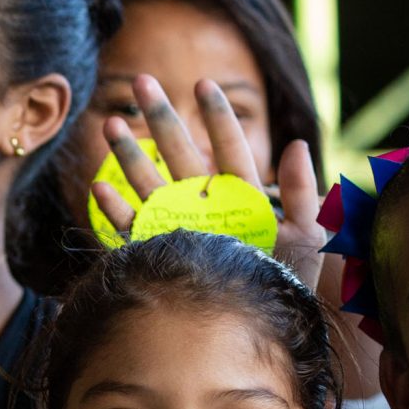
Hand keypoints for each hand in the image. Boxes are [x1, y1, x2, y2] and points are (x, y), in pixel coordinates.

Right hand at [91, 74, 324, 284]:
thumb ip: (302, 191)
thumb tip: (298, 143)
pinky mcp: (158, 252)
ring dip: (129, 153)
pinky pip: (131, 230)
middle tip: (142, 82)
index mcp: (242, 195)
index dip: (217, 116)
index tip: (204, 84)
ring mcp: (179, 226)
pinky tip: (99, 186)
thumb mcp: (310, 234)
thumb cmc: (291, 280)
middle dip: (161, 118)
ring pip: (149, 182)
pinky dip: (114, 210)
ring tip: (111, 123)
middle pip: (180, 153)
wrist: (265, 325)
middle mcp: (206, 204)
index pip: (229, 147)